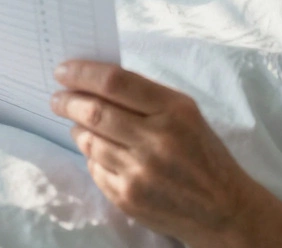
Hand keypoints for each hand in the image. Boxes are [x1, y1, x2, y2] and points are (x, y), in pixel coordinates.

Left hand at [50, 60, 258, 245]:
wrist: (224, 209)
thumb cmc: (203, 154)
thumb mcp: (187, 114)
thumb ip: (146, 97)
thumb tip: (96, 82)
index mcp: (174, 110)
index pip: (115, 82)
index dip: (83, 73)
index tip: (63, 70)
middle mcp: (156, 140)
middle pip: (94, 111)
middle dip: (68, 101)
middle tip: (57, 98)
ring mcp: (140, 172)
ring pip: (88, 141)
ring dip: (76, 128)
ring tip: (76, 122)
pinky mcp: (128, 198)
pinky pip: (94, 168)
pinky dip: (91, 155)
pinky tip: (98, 151)